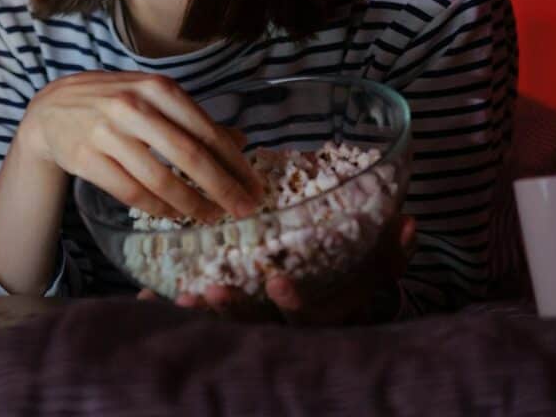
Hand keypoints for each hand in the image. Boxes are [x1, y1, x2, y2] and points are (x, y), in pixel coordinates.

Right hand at [17, 70, 262, 223]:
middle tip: (244, 210)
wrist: (52, 108)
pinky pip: (130, 192)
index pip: (206, 130)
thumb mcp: (154, 97)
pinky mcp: (86, 158)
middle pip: (188, 156)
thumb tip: (240, 140)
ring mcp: (107, 133)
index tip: (254, 186)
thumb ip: (194, 118)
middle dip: (222, 187)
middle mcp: (133, 107)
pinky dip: (157, 207)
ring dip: (191, 204)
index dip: (234, 163)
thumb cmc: (113, 101)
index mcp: (157, 88)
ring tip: (210, 217)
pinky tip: (173, 214)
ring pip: (159, 179)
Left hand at [137, 214, 418, 325]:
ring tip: (183, 295)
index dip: (294, 303)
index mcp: (318, 320)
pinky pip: (189, 329)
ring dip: (202, 316)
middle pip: (256, 331)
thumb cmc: (347, 286)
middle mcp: (282, 334)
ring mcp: (249, 335)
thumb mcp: (374, 271)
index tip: (277, 280)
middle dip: (233, 313)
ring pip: (223, 333)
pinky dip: (167, 314)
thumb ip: (391, 251)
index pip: (309, 321)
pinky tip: (147, 296)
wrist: (319, 314)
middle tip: (211, 289)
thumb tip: (408, 219)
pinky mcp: (217, 330)